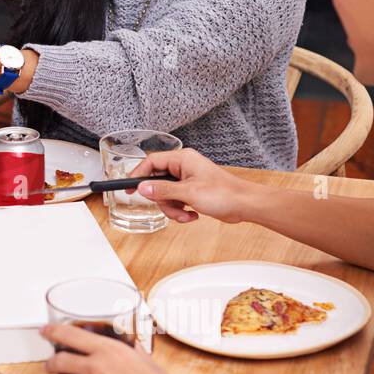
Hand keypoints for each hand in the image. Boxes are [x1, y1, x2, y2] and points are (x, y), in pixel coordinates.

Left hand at [42, 323, 185, 373]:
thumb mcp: (143, 358)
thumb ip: (128, 349)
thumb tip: (125, 343)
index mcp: (107, 351)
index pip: (69, 335)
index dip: (52, 332)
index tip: (44, 332)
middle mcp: (95, 368)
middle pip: (57, 361)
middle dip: (50, 364)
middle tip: (50, 366)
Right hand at [131, 148, 261, 224]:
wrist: (245, 205)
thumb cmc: (224, 193)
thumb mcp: (188, 192)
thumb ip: (162, 190)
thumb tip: (141, 188)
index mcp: (182, 159)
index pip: (151, 163)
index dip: (138, 175)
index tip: (128, 188)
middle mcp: (183, 167)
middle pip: (156, 182)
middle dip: (162, 200)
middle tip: (171, 207)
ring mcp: (188, 180)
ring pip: (165, 195)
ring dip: (172, 209)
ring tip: (186, 214)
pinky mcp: (192, 191)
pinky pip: (175, 201)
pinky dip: (180, 211)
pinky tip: (192, 215)